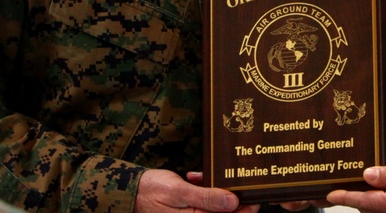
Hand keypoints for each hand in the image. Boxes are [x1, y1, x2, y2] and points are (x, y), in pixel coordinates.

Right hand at [133, 169, 259, 212]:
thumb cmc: (151, 192)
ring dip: (217, 190)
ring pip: (219, 206)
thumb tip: (233, 203)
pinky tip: (196, 178)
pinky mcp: (192, 211)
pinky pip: (207, 202)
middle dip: (231, 196)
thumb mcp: (179, 192)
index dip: (247, 209)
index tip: (254, 193)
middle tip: (229, 177)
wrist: (130, 191)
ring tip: (201, 176)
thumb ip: (205, 198)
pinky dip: (206, 189)